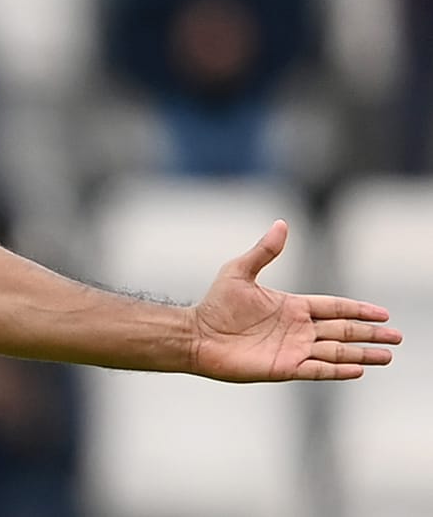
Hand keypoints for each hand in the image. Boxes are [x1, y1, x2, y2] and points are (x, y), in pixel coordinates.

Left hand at [190, 220, 401, 381]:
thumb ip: (264, 251)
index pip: (334, 307)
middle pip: (343, 330)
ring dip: (362, 354)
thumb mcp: (239, 272)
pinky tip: (358, 370)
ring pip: (336, 352)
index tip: (382, 313)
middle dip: (370, 333)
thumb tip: (281, 224)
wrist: (196, 335)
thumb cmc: (215, 305)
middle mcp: (297, 329)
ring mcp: (293, 349)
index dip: (358, 310)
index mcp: (292, 306)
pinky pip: (317, 369)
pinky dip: (338, 370)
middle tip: (398, 337)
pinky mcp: (284, 368)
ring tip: (388, 356)